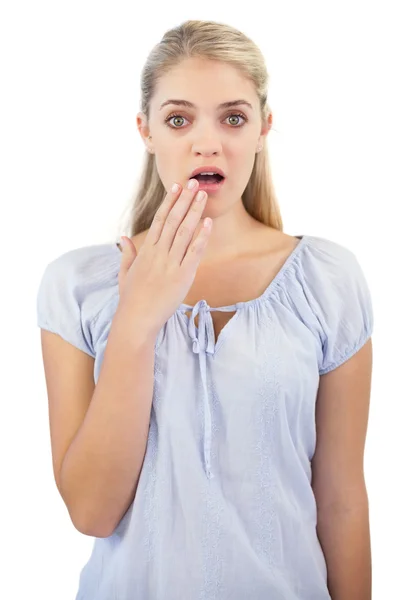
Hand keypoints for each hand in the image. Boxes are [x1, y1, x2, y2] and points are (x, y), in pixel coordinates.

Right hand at [117, 179, 211, 336]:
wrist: (137, 319)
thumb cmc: (131, 298)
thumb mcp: (125, 273)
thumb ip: (127, 254)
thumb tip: (124, 238)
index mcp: (146, 251)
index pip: (159, 220)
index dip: (169, 202)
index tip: (176, 187)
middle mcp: (158, 253)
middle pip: (173, 220)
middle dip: (185, 200)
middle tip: (194, 183)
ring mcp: (170, 263)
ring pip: (184, 231)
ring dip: (195, 211)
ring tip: (203, 195)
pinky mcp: (182, 276)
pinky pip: (194, 252)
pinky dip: (202, 236)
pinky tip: (208, 223)